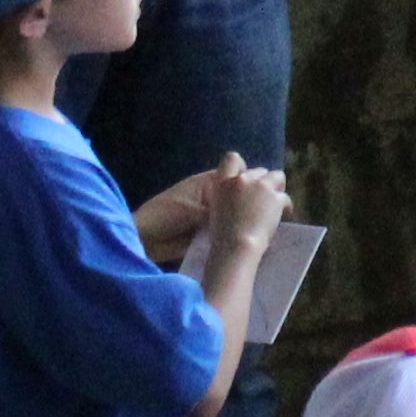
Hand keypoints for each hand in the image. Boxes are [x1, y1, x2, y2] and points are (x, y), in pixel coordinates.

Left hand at [128, 159, 255, 266]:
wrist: (144, 239)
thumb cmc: (164, 215)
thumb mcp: (193, 210)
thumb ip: (217, 210)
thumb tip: (243, 212)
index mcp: (208, 184)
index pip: (236, 174)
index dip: (250, 179)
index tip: (266, 189)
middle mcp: (213, 198)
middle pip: (239, 196)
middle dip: (252, 203)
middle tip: (271, 212)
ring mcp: (212, 217)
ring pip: (235, 216)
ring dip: (245, 221)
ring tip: (266, 228)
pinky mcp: (210, 235)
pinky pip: (227, 233)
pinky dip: (236, 236)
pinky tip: (252, 242)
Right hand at [196, 157, 290, 273]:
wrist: (236, 246)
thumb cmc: (223, 237)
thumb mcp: (215, 211)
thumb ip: (227, 197)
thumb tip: (242, 198)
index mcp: (222, 183)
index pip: (232, 159)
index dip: (242, 165)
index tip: (247, 178)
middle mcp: (241, 179)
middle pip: (259, 171)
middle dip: (264, 182)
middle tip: (265, 198)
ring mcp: (259, 186)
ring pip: (277, 176)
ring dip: (277, 187)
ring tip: (277, 202)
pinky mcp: (275, 197)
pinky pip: (285, 197)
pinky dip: (286, 207)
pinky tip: (285, 216)